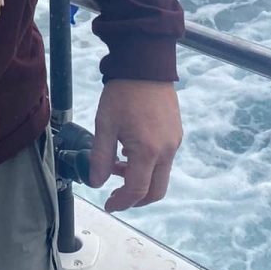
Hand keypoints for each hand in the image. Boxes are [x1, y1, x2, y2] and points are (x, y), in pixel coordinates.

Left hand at [88, 79, 181, 211]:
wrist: (145, 65)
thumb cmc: (123, 92)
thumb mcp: (105, 125)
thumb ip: (99, 157)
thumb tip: (95, 182)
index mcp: (148, 151)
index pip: (137, 190)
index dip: (122, 202)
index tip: (109, 204)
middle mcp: (166, 150)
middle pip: (156, 191)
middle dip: (136, 198)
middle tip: (116, 195)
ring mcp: (174, 142)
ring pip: (161, 175)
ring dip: (141, 179)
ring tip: (117, 165)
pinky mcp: (176, 133)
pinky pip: (165, 159)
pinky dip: (149, 165)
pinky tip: (130, 150)